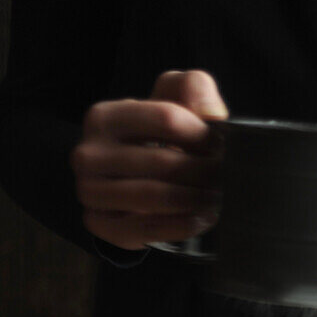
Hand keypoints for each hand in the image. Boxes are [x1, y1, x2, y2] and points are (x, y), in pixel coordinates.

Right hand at [70, 69, 227, 249]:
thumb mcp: (170, 100)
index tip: (223, 146)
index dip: (203, 134)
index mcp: (104, 117)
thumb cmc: (152, 137)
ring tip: (217, 199)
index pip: (167, 118)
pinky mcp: (101, 224)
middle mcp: (89, 154)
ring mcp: (90, 192)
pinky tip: (201, 219)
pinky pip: (147, 228)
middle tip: (227, 178)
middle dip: (203, 171)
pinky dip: (180, 225)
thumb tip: (208, 107)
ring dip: (194, 200)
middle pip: (163, 162)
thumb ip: (192, 87)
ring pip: (155, 197)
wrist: (124, 179)